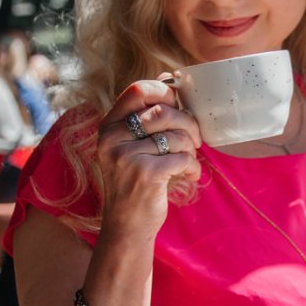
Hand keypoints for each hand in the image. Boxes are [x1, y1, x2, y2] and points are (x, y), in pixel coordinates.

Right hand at [97, 78, 201, 234]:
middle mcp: (112, 138)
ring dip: (191, 148)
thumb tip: (169, 79)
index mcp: (109, 126)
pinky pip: (183, 158)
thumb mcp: (131, 146)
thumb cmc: (136, 181)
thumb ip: (145, 117)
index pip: (139, 90)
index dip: (166, 93)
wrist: (126, 226)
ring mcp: (126, 156)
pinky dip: (192, 167)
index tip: (179, 107)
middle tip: (196, 139)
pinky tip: (189, 176)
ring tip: (189, 161)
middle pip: (163, 111)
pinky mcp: (145, 174)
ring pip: (176, 135)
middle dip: (188, 124)